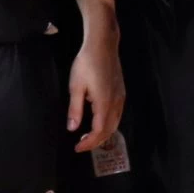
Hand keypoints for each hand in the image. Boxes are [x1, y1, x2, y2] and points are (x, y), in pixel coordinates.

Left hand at [66, 12, 124, 152]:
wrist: (103, 45)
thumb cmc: (86, 63)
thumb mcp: (76, 86)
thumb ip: (75, 109)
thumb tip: (72, 129)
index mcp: (104, 103)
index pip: (99, 131)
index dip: (89, 143)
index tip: (77, 147)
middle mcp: (116, 103)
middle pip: (109, 130)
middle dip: (96, 141)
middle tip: (81, 145)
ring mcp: (120, 97)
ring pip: (115, 123)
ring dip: (103, 134)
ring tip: (88, 136)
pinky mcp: (121, 92)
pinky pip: (117, 115)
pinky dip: (108, 124)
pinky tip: (98, 121)